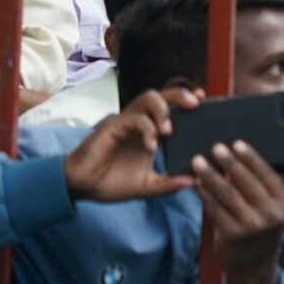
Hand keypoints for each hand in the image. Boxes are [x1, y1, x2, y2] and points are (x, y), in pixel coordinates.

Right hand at [63, 88, 198, 203]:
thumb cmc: (110, 183)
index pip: (171, 108)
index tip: (204, 99)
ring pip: (147, 98)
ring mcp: (125, 123)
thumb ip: (169, 184)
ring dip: (162, 109)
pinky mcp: (112, 128)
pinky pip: (133, 119)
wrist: (80, 188)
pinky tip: (150, 146)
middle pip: (162, 95)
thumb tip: (195, 182)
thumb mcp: (146, 186)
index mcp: (150, 132)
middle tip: (196, 103)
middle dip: (180, 95)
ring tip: (169, 129)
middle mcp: (140, 123)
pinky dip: (146, 129)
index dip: (187, 100)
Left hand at [191, 140, 283, 283]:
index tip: (237, 143)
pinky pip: (214, 208)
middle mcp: (270, 215)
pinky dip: (204, 193)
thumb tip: (237, 163)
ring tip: (198, 162)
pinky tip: (197, 183)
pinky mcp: (231, 234)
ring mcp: (251, 225)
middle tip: (215, 148)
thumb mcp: (272, 212)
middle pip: (246, 182)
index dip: (251, 158)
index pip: (267, 175)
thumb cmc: (262, 233)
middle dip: (229, 162)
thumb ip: (260, 190)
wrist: (255, 268)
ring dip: (210, 175)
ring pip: (227, 193)